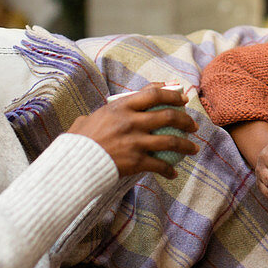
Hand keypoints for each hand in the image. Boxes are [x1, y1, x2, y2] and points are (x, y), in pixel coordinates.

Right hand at [68, 85, 198, 178]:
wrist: (73, 163)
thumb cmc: (78, 141)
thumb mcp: (90, 118)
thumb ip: (105, 111)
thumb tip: (112, 107)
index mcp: (121, 106)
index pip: (154, 94)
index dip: (172, 94)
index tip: (182, 98)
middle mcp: (131, 121)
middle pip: (168, 116)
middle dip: (185, 120)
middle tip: (192, 125)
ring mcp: (134, 141)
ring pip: (170, 141)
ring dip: (186, 145)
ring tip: (194, 148)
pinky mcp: (135, 161)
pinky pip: (159, 165)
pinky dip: (168, 170)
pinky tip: (173, 173)